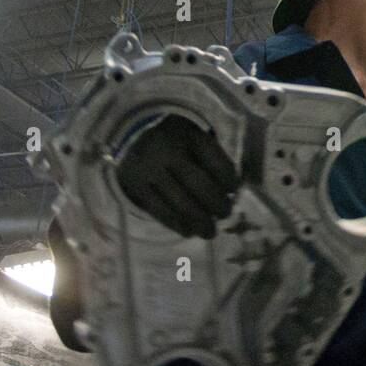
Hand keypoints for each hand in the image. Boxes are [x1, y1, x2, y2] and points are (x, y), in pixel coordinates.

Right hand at [115, 114, 237, 238]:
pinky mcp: (136, 187)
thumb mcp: (194, 134)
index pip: (215, 162)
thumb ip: (211, 158)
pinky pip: (159, 210)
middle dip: (216, 204)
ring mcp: (150, 171)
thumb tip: (230, 191)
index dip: (229, 181)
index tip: (234, 191)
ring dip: (199, 221)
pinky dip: (176, 224)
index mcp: (188, 136)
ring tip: (210, 232)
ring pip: (179, 202)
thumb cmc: (173, 138)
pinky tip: (189, 231)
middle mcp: (168, 153)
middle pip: (198, 185)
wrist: (131, 133)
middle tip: (225, 214)